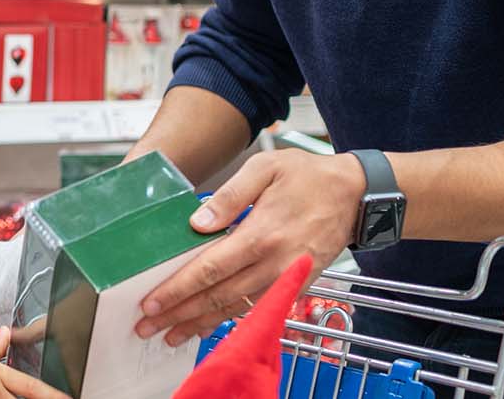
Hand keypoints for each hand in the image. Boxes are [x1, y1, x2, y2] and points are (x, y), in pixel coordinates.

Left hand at [135, 150, 363, 345]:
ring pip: (237, 308)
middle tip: (148, 327)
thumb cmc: (308, 176)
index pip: (210, 268)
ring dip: (201, 324)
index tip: (152, 301)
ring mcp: (286, 277)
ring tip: (172, 335)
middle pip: (218, 296)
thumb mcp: (266, 168)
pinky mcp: (296, 284)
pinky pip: (258, 307)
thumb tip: (197, 222)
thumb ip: (229, 195)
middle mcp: (274, 263)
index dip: (179, 288)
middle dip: (180, 314)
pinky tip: (209, 325)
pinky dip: (231, 320)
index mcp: (262, 233)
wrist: (355, 194)